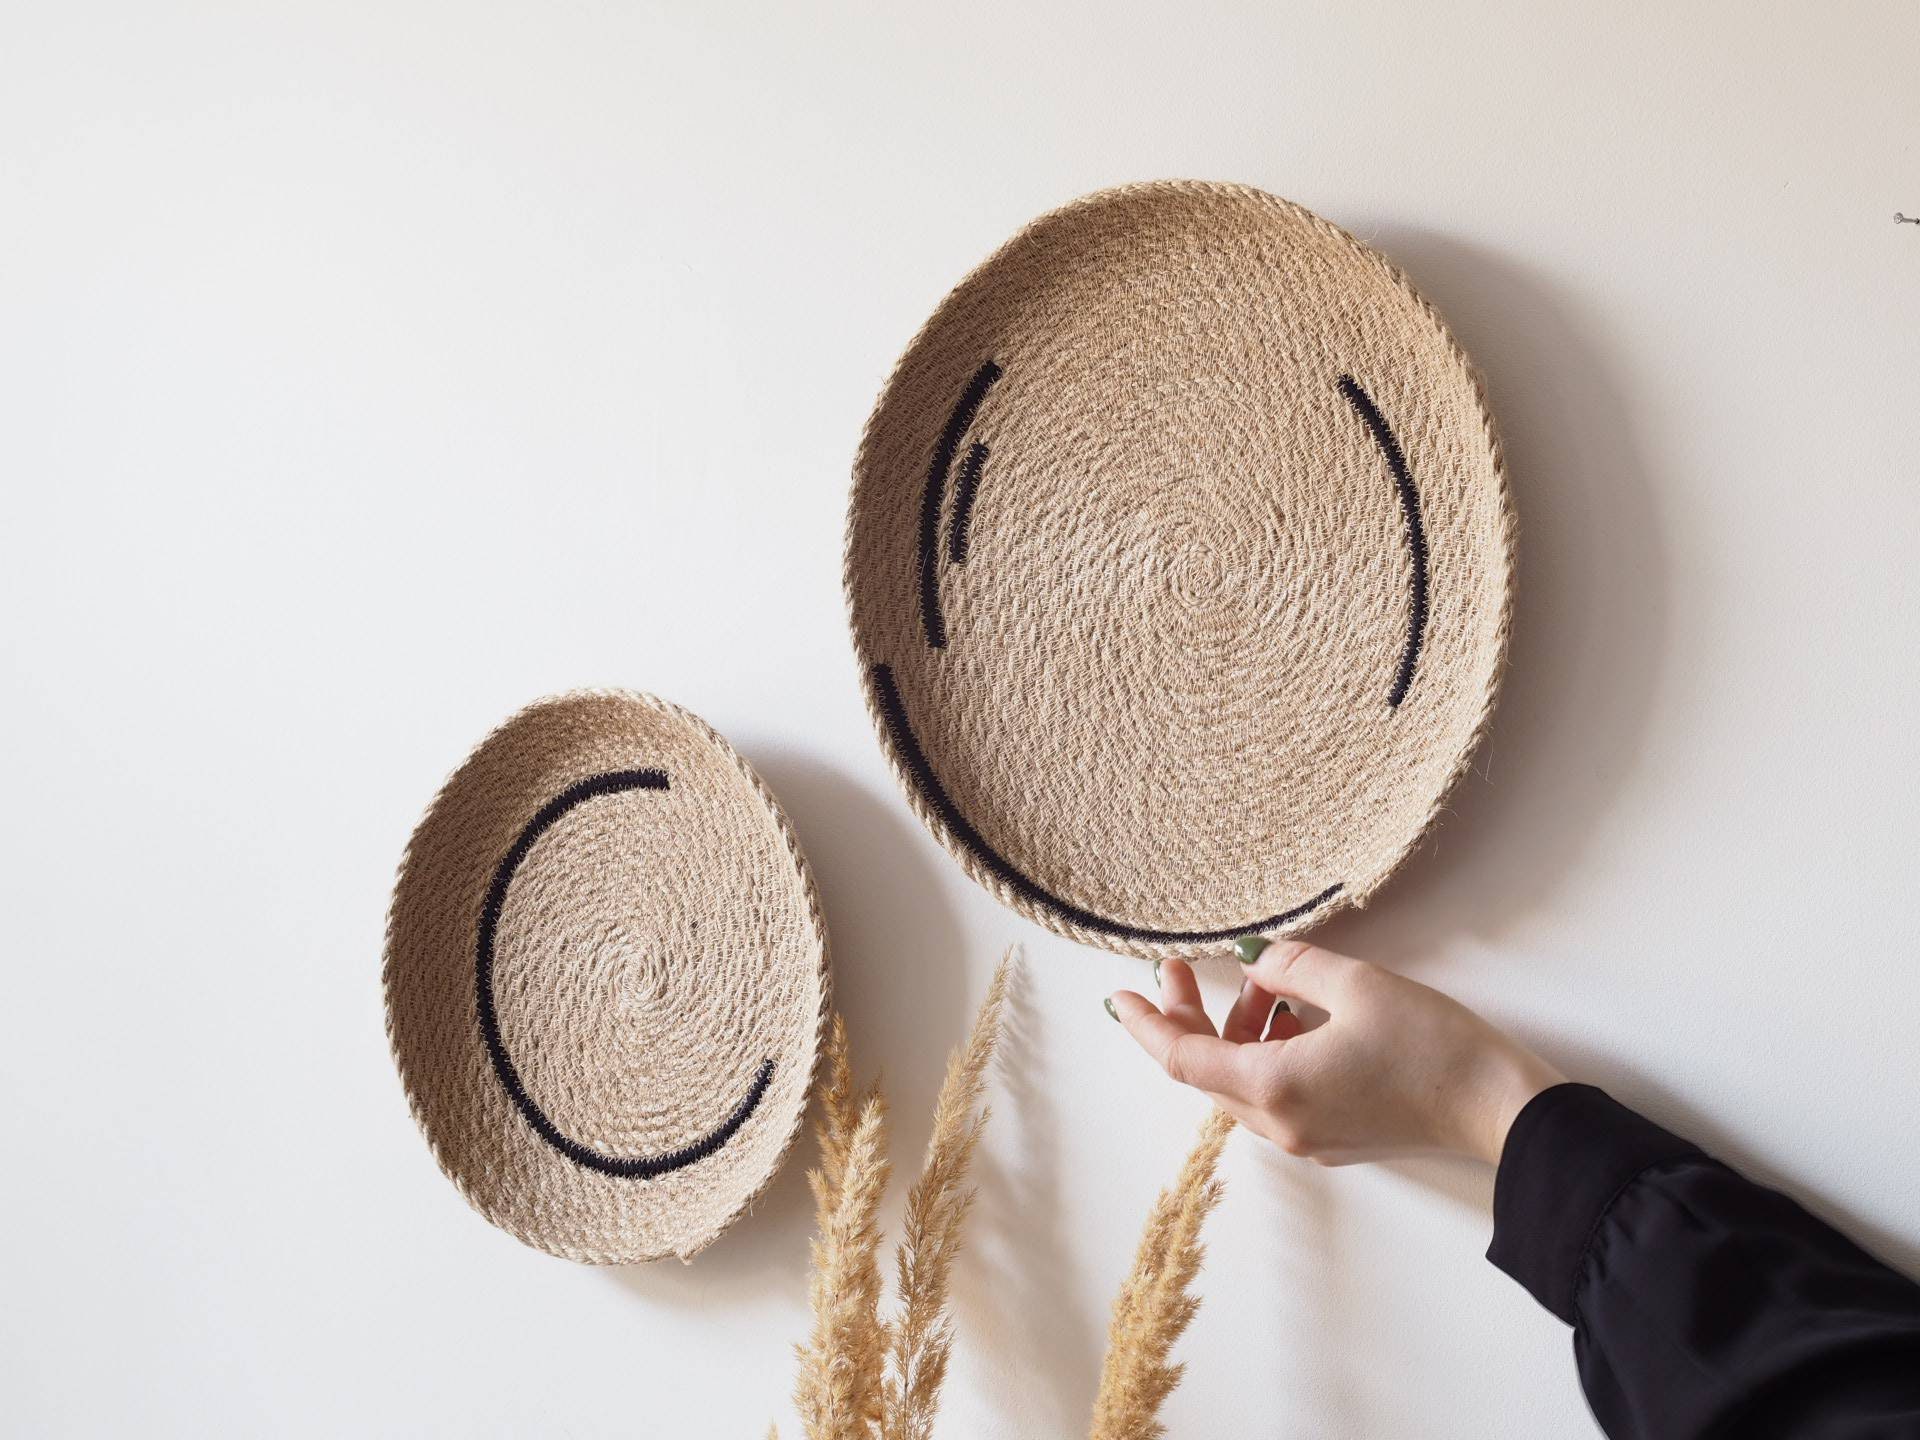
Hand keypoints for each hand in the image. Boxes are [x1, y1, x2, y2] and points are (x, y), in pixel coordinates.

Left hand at [1108, 940, 1563, 1165]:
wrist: (1499, 1109)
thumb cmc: (1434, 1046)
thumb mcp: (1356, 983)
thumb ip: (1291, 967)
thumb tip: (1256, 963)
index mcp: (1273, 1087)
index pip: (1181, 1059)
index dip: (1147, 1025)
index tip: (1120, 997)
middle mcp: (1281, 1122)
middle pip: (1205, 1071)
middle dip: (1187, 1017)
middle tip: (1179, 967)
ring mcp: (1307, 1137)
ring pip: (1240, 1081)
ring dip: (1235, 1031)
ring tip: (1265, 984)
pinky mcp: (1334, 1137)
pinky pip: (1274, 1093)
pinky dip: (1266, 1052)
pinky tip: (1292, 1016)